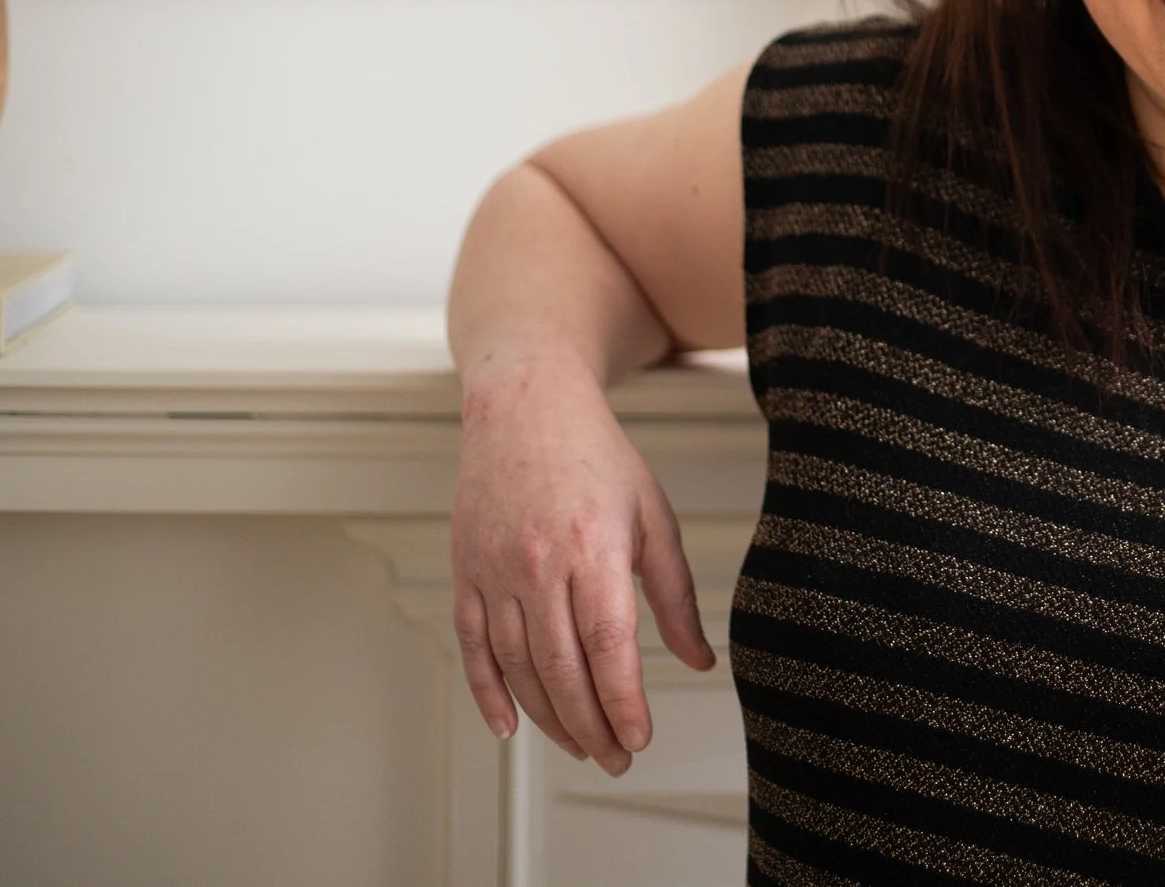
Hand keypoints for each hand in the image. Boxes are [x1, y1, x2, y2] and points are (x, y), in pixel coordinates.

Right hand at [449, 347, 716, 774]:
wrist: (525, 409)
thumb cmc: (596, 458)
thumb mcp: (653, 518)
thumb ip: (675, 595)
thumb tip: (698, 660)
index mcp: (594, 548)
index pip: (609, 647)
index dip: (623, 702)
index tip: (639, 738)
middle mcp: (539, 565)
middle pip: (561, 669)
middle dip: (591, 726)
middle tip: (615, 757)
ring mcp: (495, 572)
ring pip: (518, 668)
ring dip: (550, 718)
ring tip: (581, 745)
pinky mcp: (466, 574)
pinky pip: (473, 648)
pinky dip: (489, 694)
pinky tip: (511, 727)